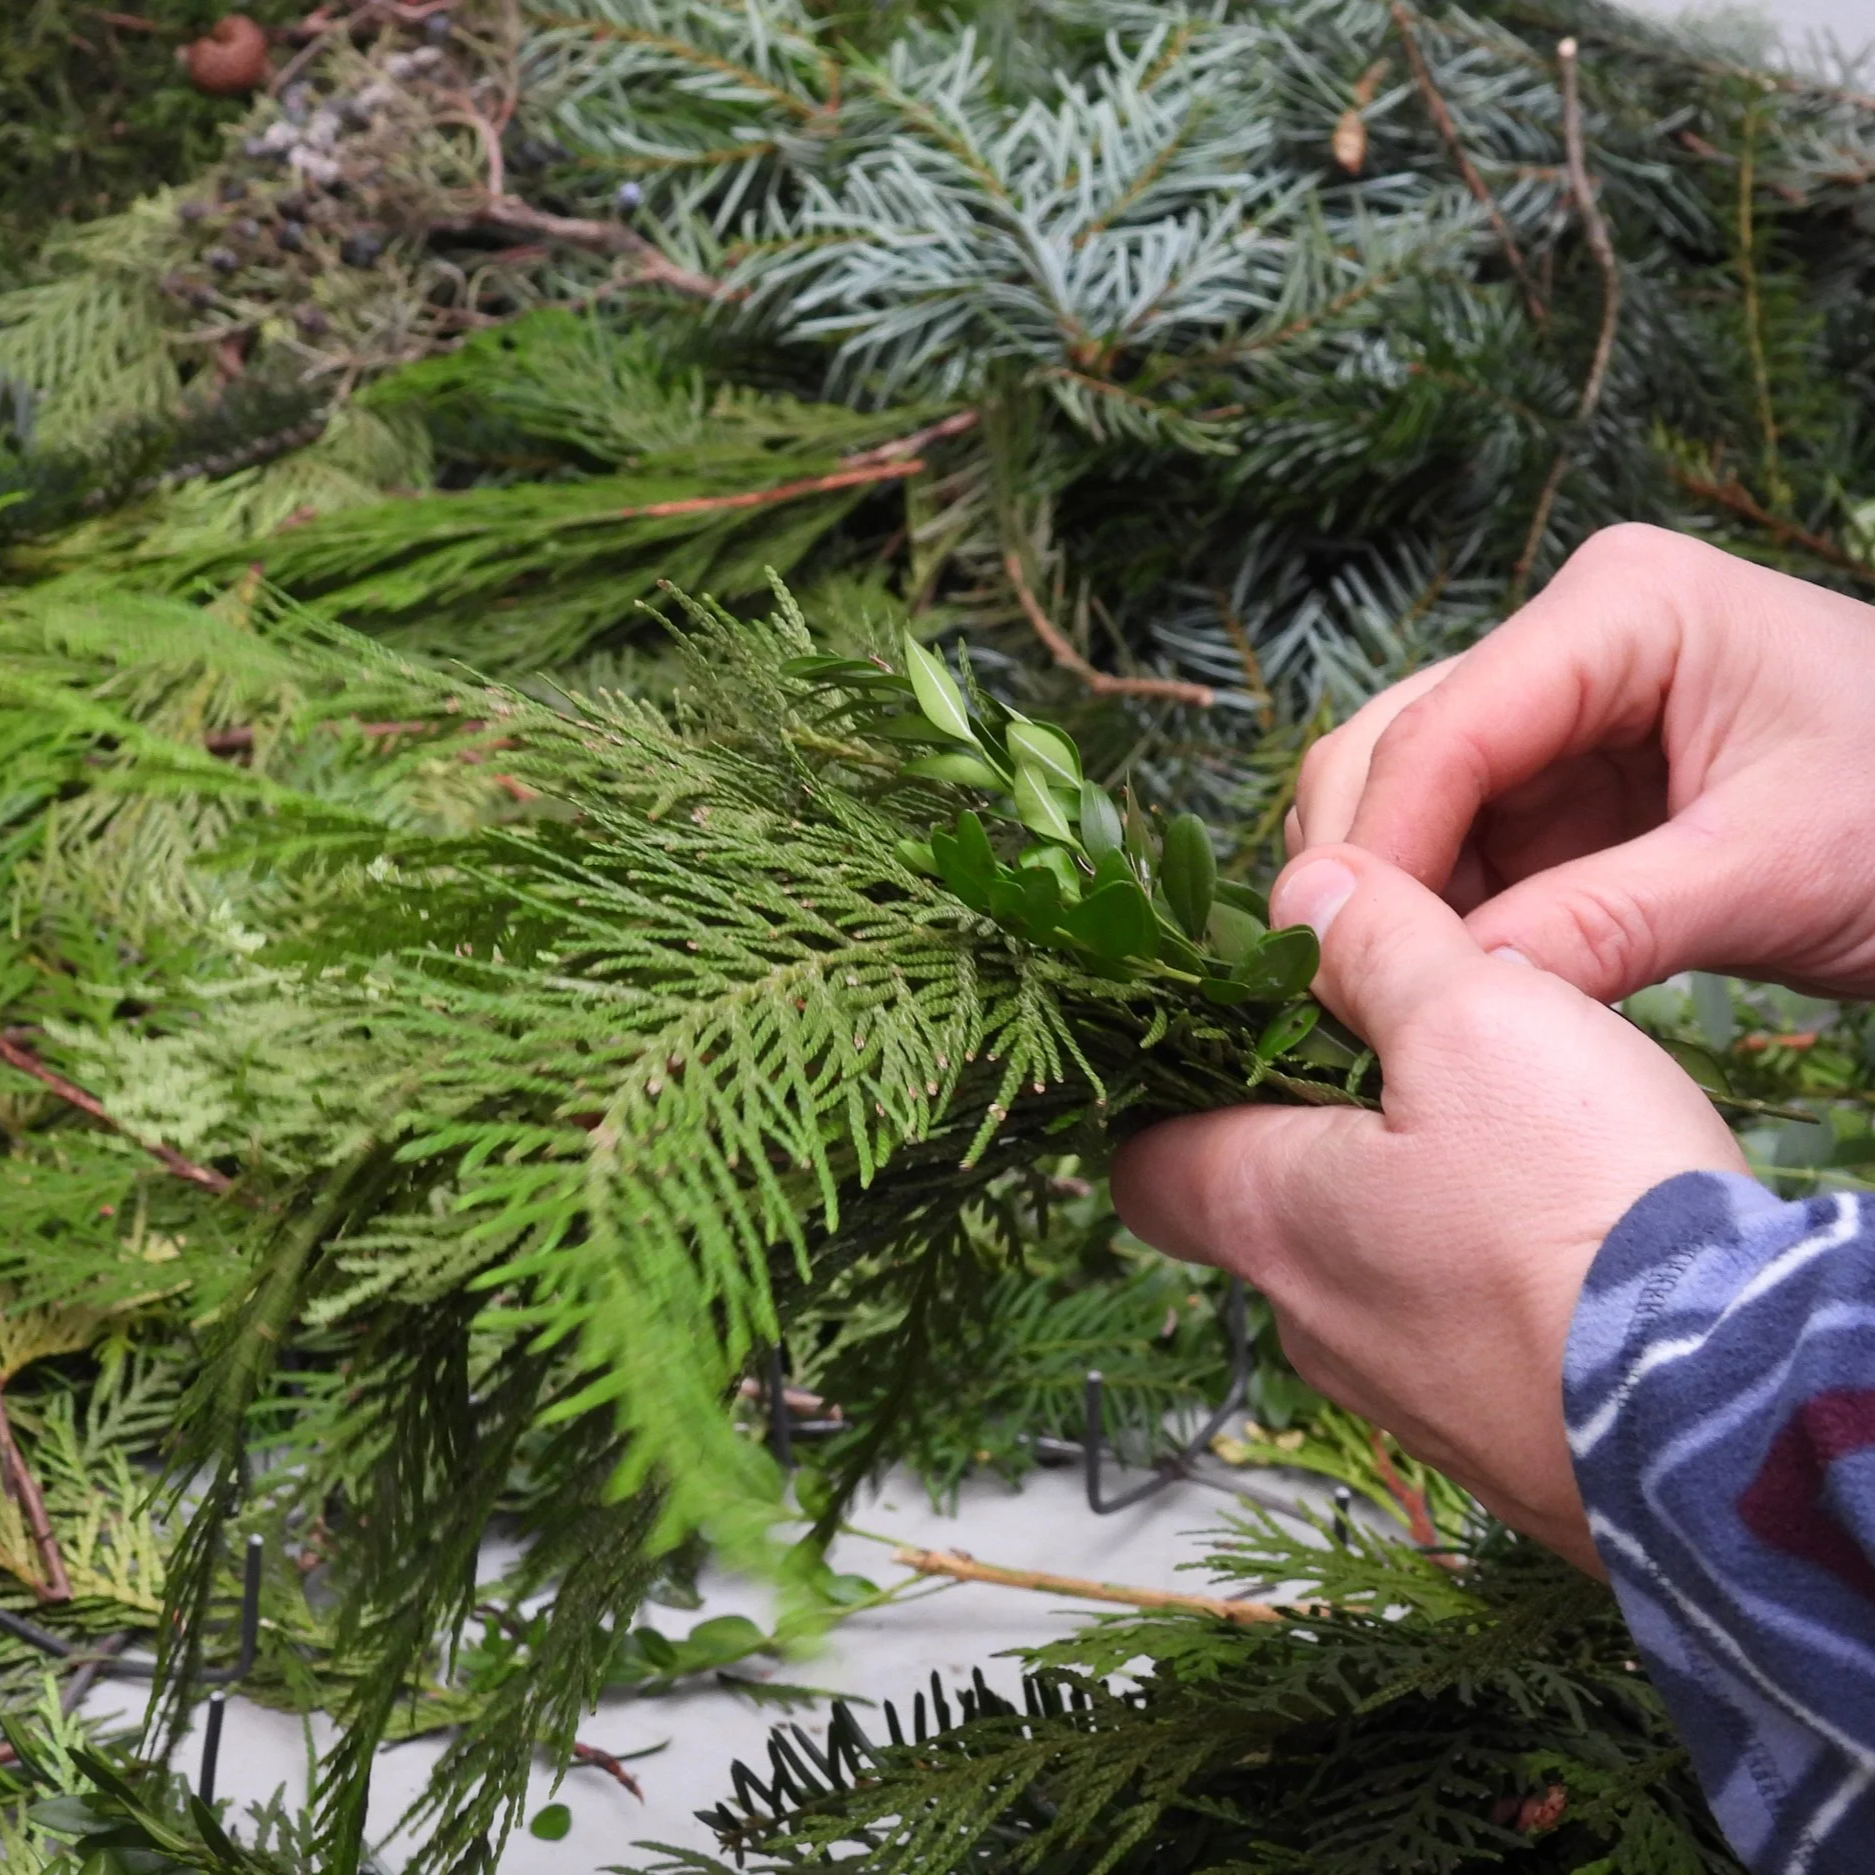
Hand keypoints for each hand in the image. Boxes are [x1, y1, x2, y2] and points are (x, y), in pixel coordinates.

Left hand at [1111, 844, 1745, 1570]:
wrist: (1726, 1428)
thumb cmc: (1579, 1213)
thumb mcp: (1474, 1020)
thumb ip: (1374, 946)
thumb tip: (1303, 892)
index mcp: (1265, 1216)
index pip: (1142, 1165)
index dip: (1167, 1095)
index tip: (1228, 1033)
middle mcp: (1308, 1321)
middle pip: (1260, 1208)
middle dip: (1311, 1129)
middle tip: (1398, 1056)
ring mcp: (1401, 1394)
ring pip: (1365, 1269)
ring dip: (1408, 1198)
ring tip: (1506, 1134)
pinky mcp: (1497, 1436)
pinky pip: (1455, 1331)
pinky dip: (1481, 1272)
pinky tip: (1563, 1227)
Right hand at [1289, 524, 1874, 1002]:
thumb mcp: (1775, 872)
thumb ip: (1608, 923)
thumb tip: (1455, 986)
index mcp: (1621, 608)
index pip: (1445, 727)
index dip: (1383, 849)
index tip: (1346, 962)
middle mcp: (1564, 641)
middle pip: (1390, 747)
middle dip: (1365, 868)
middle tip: (1355, 989)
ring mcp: (1552, 713)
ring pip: (1400, 799)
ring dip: (1388, 897)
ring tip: (1401, 997)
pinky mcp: (1555, 784)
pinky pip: (1452, 847)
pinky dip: (1433, 913)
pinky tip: (1445, 978)